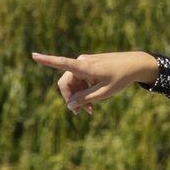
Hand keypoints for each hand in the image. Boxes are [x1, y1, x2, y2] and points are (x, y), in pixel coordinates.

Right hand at [30, 51, 157, 114]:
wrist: (136, 64)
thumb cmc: (120, 78)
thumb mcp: (103, 93)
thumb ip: (85, 99)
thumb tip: (69, 105)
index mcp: (84, 67)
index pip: (61, 63)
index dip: (46, 61)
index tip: (33, 55)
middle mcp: (82, 62)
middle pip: (66, 82)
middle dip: (70, 98)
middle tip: (79, 114)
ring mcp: (85, 62)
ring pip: (73, 82)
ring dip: (78, 97)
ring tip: (90, 111)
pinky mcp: (89, 65)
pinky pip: (80, 79)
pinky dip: (84, 90)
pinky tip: (92, 102)